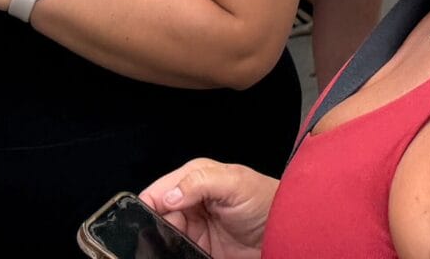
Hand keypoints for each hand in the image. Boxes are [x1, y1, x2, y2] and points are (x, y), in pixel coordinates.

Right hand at [143, 160, 277, 258]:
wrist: (284, 232)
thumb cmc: (265, 201)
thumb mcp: (235, 184)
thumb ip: (201, 182)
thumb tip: (170, 196)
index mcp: (194, 178)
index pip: (158, 191)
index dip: (148, 205)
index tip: (145, 220)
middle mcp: (189, 201)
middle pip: (156, 216)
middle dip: (153, 226)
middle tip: (168, 235)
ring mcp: (193, 226)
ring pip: (162, 235)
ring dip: (162, 241)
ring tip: (179, 244)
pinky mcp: (197, 247)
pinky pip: (174, 251)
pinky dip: (172, 252)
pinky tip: (178, 252)